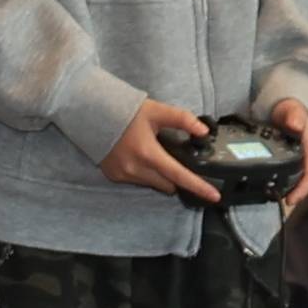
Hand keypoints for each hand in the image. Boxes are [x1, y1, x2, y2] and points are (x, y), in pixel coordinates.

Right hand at [101, 98, 222, 203]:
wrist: (92, 113)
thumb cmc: (125, 111)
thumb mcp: (157, 111)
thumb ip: (182, 120)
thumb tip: (203, 131)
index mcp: (149, 154)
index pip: (179, 175)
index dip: (198, 186)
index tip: (215, 196)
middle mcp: (135, 169)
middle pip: (168, 184)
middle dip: (174, 176)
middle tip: (173, 159)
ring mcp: (123, 175)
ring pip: (152, 184)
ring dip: (158, 175)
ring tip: (151, 154)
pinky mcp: (113, 176)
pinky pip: (137, 181)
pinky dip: (142, 173)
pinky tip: (136, 156)